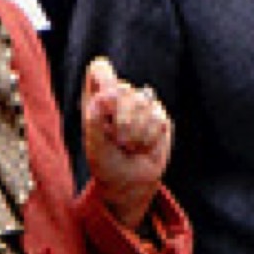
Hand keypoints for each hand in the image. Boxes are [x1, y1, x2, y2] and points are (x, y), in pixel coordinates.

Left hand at [82, 56, 171, 230]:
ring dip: (136, 133)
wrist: (131, 184)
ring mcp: (141, 105)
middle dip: (121, 119)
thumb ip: (95, 120)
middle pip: (123, 88)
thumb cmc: (106, 165)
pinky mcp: (160, 116)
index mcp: (96, 99)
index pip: (99, 70)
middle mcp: (119, 97)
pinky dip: (149, 138)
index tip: (106, 100)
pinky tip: (144, 146)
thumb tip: (105, 95)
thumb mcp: (94, 147)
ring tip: (129, 146)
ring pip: (143, 103)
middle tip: (118, 141)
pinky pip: (158, 119)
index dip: (105, 79)